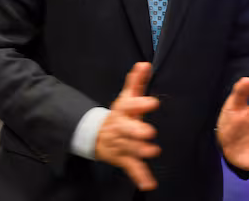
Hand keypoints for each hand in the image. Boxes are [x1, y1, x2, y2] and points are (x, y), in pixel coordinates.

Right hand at [95, 63, 160, 190]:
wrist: (96, 135)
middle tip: (149, 132)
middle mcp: (120, 127)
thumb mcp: (126, 97)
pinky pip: (131, 167)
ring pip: (129, 147)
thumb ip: (136, 81)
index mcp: (123, 111)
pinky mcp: (123, 158)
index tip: (153, 102)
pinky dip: (140, 176)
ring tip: (152, 151)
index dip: (140, 104)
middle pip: (126, 128)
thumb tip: (145, 64)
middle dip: (136, 130)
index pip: (129, 105)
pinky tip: (149, 184)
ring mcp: (120, 143)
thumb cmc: (120, 114)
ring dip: (139, 150)